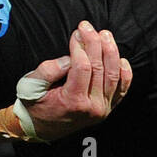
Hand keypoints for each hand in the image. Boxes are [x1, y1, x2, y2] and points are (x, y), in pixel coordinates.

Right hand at [15, 22, 131, 141]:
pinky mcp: (108, 108)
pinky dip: (125, 72)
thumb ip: (48, 70)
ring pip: (114, 75)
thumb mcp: (31, 86)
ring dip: (111, 52)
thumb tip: (69, 57)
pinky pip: (122, 88)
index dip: (80, 46)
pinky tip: (121, 58)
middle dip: (94, 43)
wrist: (41, 129)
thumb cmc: (34, 105)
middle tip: (87, 27)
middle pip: (99, 68)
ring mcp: (102, 109)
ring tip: (105, 35)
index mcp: (73, 102)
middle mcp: (92, 107)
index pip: (83, 67)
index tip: (75, 33)